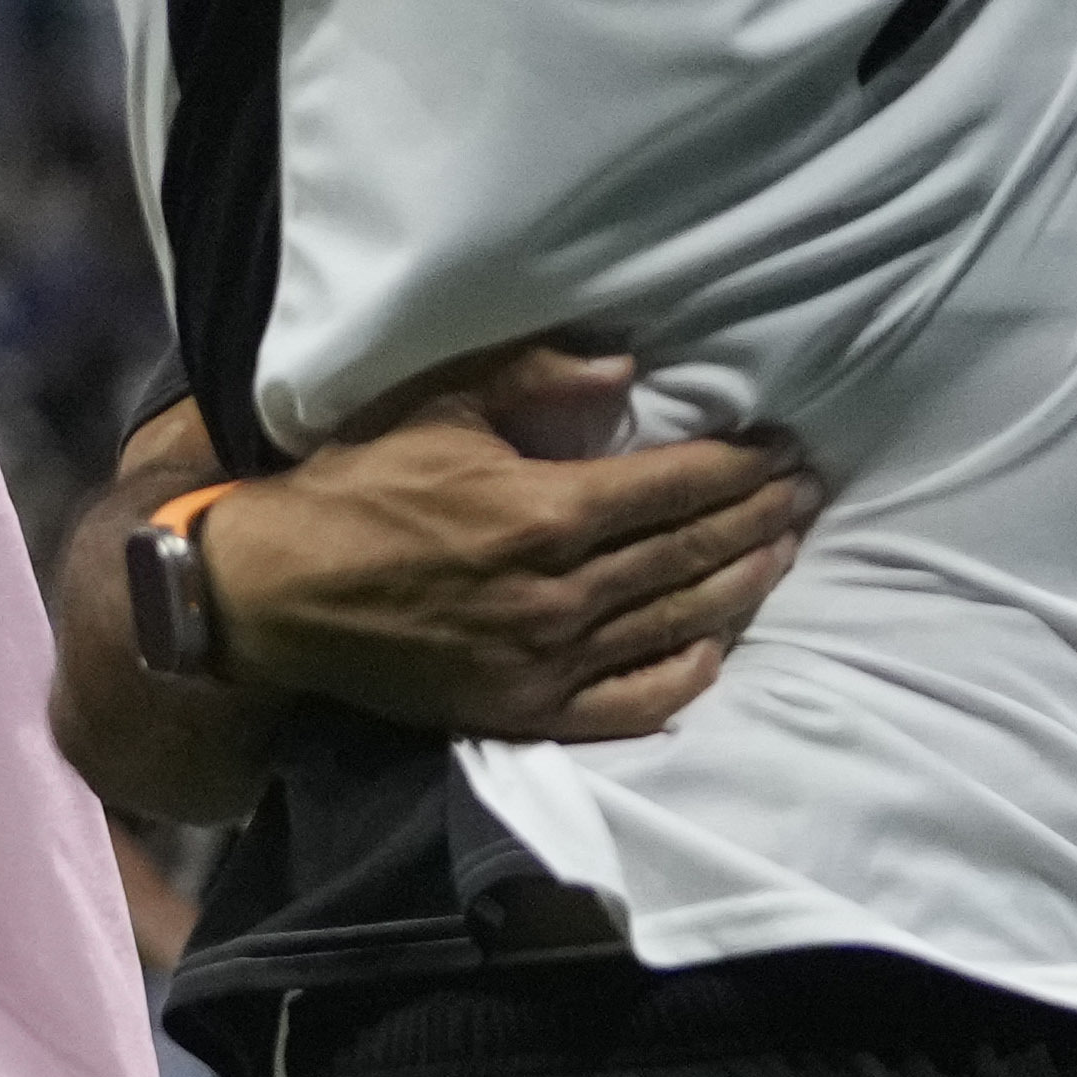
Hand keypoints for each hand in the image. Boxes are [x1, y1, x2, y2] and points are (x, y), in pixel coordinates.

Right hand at [214, 342, 815, 744]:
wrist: (270, 595)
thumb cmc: (348, 490)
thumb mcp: (428, 407)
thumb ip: (530, 377)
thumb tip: (625, 367)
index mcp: (543, 512)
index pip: (680, 487)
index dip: (743, 466)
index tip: (783, 449)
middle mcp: (561, 593)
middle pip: (695, 553)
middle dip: (760, 517)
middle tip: (806, 493)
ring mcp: (548, 659)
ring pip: (681, 620)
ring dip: (745, 583)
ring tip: (783, 550)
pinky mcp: (526, 709)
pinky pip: (638, 701)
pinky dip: (688, 672)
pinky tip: (715, 644)